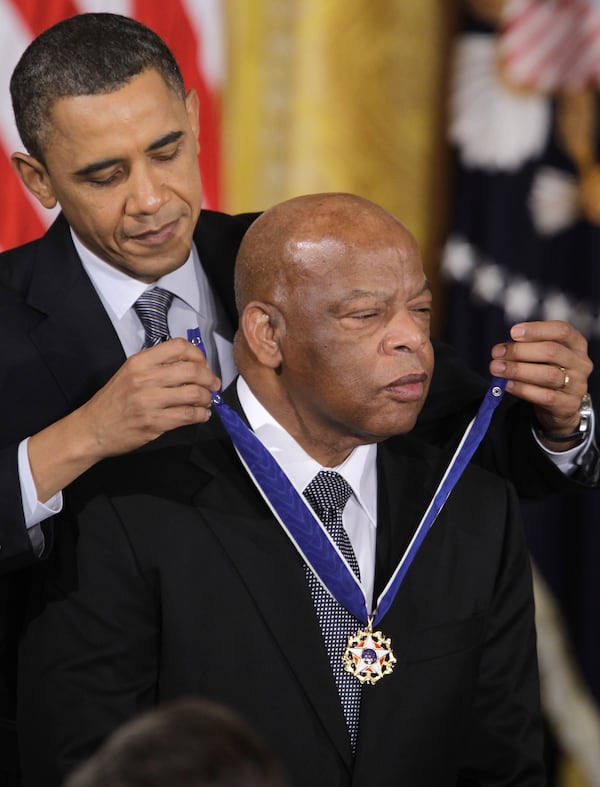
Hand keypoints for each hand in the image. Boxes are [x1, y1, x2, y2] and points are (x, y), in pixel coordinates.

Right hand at [80, 338, 219, 457]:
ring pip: (194, 393)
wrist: (92, 429)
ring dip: (207, 398)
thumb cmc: (113, 401)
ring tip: (207, 401)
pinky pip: (188, 415)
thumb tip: (192, 365)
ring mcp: (149, 401)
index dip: (198, 355)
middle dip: (209, 378)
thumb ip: (156, 366)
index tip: (203, 365)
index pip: (179, 346)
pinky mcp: (154, 422)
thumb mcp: (129, 373)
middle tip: (213, 385)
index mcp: (139, 361)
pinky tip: (202, 415)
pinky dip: (202, 414)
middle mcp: (144, 378)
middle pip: (192, 370)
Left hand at [489, 321, 592, 447]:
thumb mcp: (543, 356)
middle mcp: (580, 363)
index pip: (562, 330)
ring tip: (497, 368)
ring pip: (547, 374)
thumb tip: (504, 346)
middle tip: (497, 353)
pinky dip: (522, 389)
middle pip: (551, 351)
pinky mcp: (567, 405)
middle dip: (520, 351)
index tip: (513, 332)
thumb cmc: (547, 371)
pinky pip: (544, 396)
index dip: (537, 330)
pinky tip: (507, 384)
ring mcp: (577, 385)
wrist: (559, 404)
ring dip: (518, 370)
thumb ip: (529, 347)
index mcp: (576, 345)